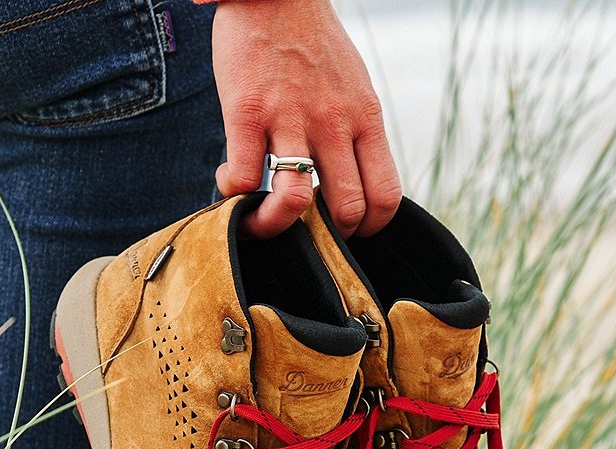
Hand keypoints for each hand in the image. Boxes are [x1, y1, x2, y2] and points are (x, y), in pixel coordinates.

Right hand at [211, 0, 401, 238]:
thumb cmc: (311, 43)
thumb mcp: (353, 86)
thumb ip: (353, 134)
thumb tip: (349, 182)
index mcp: (364, 120)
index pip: (385, 196)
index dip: (367, 228)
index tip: (343, 228)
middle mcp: (334, 124)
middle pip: (346, 210)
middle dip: (324, 238)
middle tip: (302, 231)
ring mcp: (291, 119)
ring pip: (295, 202)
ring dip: (275, 226)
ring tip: (260, 218)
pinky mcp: (248, 113)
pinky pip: (243, 178)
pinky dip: (234, 194)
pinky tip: (230, 181)